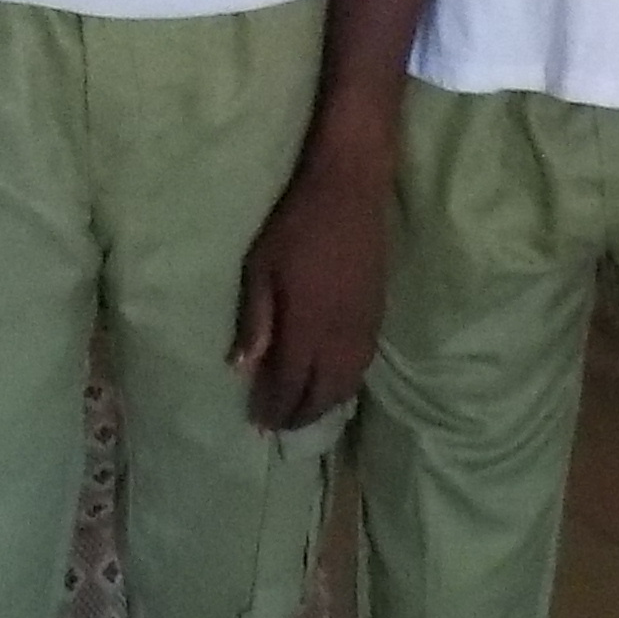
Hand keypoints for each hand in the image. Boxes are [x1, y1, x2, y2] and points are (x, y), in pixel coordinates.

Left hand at [230, 131, 392, 431]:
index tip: (258, 423)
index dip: (275, 407)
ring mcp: (364, 326)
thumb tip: (241, 368)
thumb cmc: (296, 224)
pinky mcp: (377, 313)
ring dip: (327, 404)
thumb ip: (255, 320)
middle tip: (279, 427)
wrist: (350, 190)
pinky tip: (335, 384)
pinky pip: (363, 364)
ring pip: (348, 382)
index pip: (292, 383)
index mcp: (309, 327)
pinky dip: (347, 383)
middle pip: (323, 392)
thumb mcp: (260, 268)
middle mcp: (341, 337)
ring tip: (305, 414)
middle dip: (300, 415)